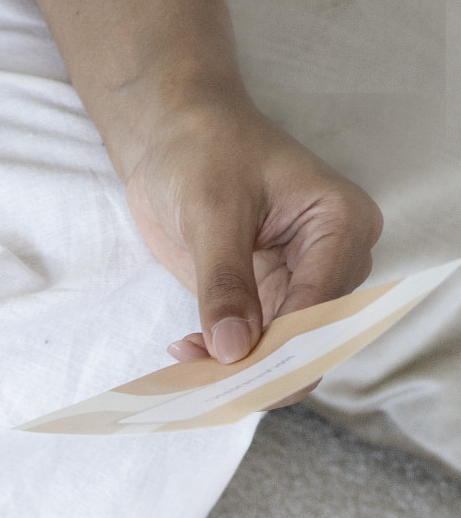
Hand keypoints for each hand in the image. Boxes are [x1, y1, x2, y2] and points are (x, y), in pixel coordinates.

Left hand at [122, 95, 381, 380]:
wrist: (175, 137)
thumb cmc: (204, 150)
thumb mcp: (212, 212)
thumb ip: (225, 282)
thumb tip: (233, 350)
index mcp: (342, 222)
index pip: (324, 306)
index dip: (282, 349)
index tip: (233, 373)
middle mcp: (336, 258)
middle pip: (313, 338)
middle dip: (262, 367)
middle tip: (204, 380)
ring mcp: (305, 282)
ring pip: (286, 353)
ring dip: (239, 371)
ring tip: (187, 366)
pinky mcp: (271, 298)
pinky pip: (259, 347)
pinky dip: (225, 361)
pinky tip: (187, 352)